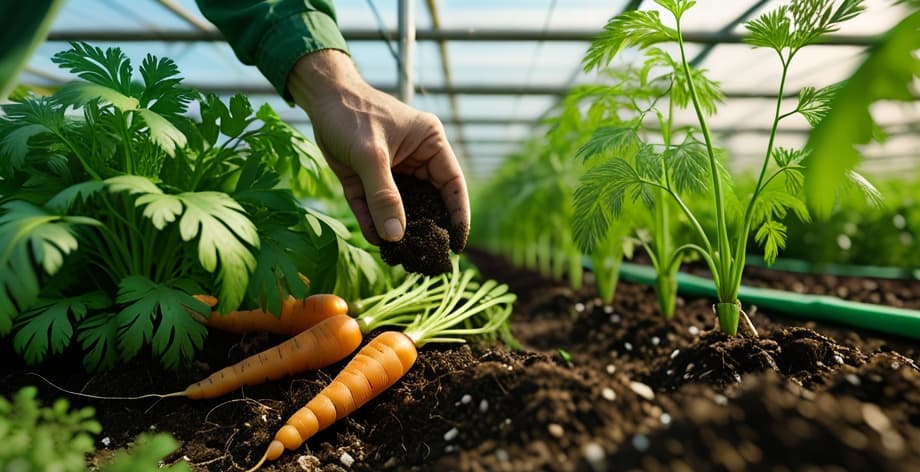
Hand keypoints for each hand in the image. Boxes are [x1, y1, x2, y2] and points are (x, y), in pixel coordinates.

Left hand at [286, 49, 469, 248]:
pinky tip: (376, 242)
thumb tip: (395, 236)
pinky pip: (374, 207)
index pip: (452, 184)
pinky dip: (373, 224)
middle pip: (428, 201)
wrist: (318, 98)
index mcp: (430, 144)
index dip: (458, 214)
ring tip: (400, 256)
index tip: (458, 244)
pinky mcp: (366, 179)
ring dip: (398, 230)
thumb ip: (383, 196)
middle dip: (426, 228)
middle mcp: (415, 159)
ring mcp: (391, 171)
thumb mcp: (371, 155)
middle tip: (427, 258)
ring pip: (400, 208)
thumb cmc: (351, 113)